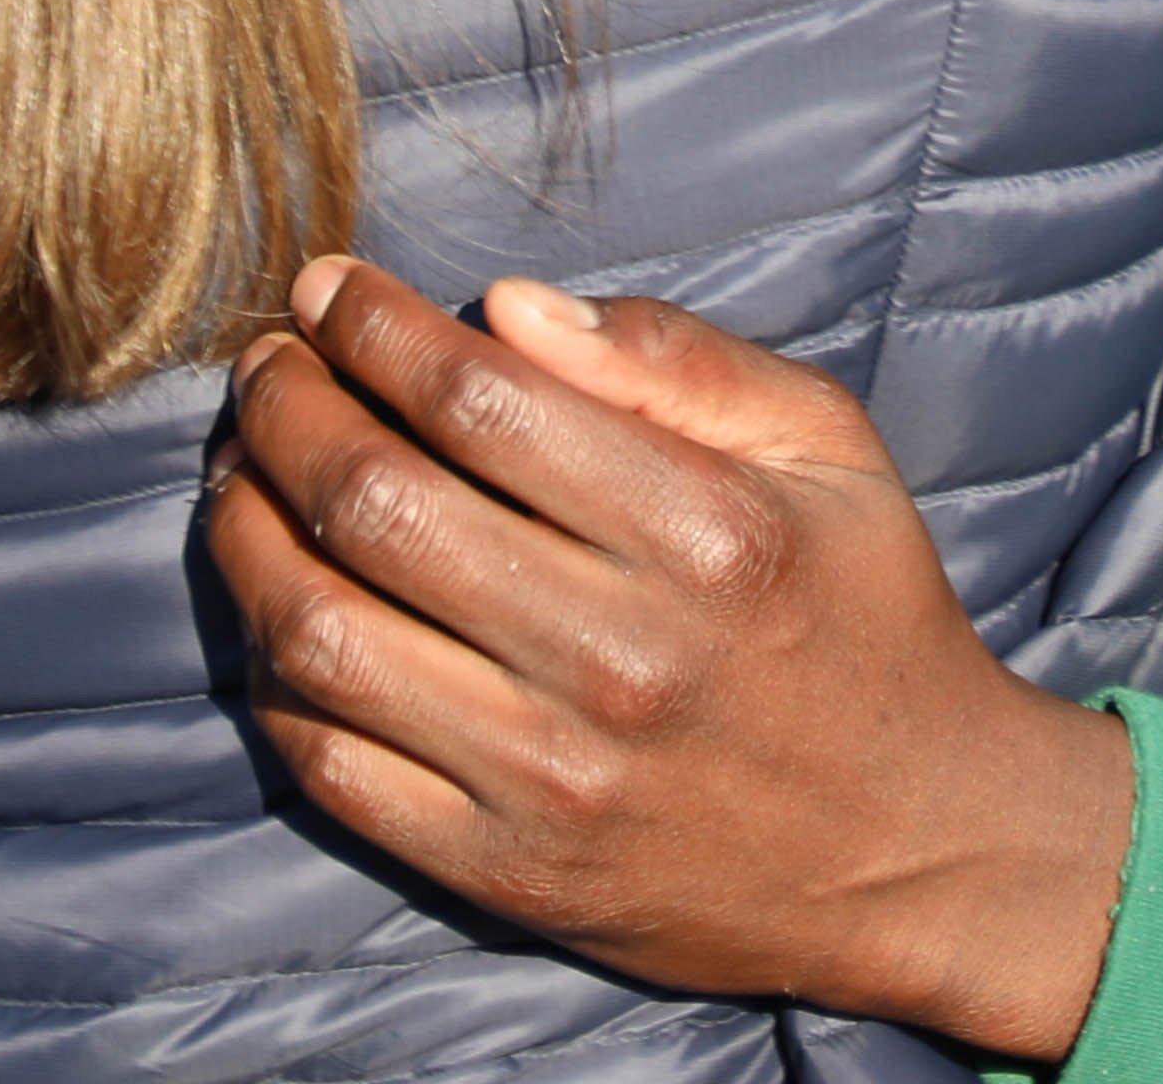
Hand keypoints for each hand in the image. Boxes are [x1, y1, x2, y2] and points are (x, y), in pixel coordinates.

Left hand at [210, 261, 1132, 1061]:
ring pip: (325, 636)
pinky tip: (278, 616)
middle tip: (264, 369)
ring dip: (247, 537)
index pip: (475, 397)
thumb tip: (508, 305)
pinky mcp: (505, 873)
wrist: (922, 844)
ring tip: (240, 479)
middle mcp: (621, 658)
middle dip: (285, 409)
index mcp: (705, 533)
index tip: (326, 288)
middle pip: (374, 504)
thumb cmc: (862, 613)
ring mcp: (553, 779)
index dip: (371, 325)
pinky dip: (275, 679)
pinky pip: (333, 767)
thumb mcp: (827, 448)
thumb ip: (676, 361)